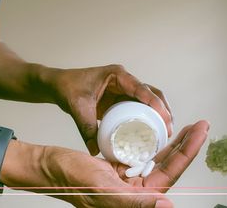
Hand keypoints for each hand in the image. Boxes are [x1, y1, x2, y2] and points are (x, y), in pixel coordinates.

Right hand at [1, 121, 208, 207]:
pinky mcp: (120, 169)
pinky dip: (154, 142)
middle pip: (169, 164)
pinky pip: (143, 154)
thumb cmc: (71, 179)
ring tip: (187, 127)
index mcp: (137, 198)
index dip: (188, 151)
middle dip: (186, 144)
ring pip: (158, 158)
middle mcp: (136, 191)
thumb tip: (166, 206)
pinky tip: (160, 132)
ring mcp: (129, 179)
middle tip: (200, 125)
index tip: (200, 131)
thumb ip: (135, 201)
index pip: (171, 173)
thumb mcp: (103, 189)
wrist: (49, 167)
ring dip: (173, 142)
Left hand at [52, 64, 172, 154]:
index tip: (165, 119)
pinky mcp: (120, 99)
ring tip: (165, 133)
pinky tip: (151, 131)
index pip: (142, 89)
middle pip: (152, 93)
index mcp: (117, 75)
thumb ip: (86, 128)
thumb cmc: (67, 88)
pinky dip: (147, 117)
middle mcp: (124, 80)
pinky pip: (138, 107)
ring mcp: (123, 89)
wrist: (58, 85)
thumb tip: (95, 151)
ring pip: (148, 100)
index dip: (156, 104)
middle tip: (168, 130)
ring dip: (158, 113)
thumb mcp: (77, 107)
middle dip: (163, 110)